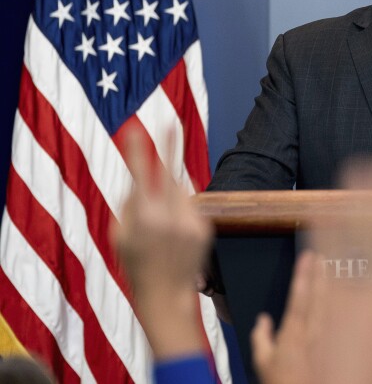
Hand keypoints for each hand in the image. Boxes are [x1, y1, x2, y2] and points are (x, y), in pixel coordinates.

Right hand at [113, 131, 212, 360]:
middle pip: (169, 174)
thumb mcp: (118, 238)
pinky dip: (182, 211)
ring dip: (170, 193)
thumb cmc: (135, 265)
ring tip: (162, 221)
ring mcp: (190, 222)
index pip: (140, 177)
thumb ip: (129, 206)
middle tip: (172, 123)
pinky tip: (176, 232)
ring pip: (180, 192)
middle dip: (170, 148)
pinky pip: (190, 207)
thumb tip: (140, 181)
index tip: (137, 129)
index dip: (139, 152)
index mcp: (143, 220)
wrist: (166, 295)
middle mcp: (169, 218)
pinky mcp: (205, 228)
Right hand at [251, 251, 326, 383]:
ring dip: (328, 284)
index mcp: (293, 334)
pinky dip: (335, 301)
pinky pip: (333, 317)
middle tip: (321, 255)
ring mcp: (323, 338)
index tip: (306, 257)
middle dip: (319, 273)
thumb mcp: (263, 362)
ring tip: (329, 266)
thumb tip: (263, 320)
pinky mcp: (330, 344)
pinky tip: (338, 292)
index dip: (303, 275)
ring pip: (328, 305)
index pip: (299, 297)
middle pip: (318, 296)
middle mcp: (311, 333)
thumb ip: (261, 338)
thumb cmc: (283, 382)